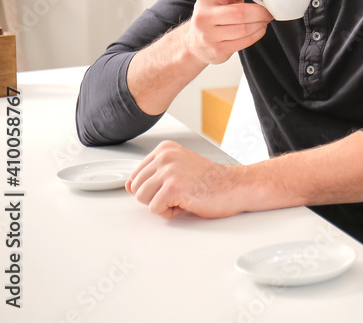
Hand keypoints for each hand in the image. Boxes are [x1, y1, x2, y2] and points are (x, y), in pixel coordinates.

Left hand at [126, 141, 246, 218]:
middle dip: (155, 196)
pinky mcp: (172, 187)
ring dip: (163, 204)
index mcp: (165, 149)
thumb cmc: (210, 181)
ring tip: (184, 196)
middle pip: (136, 188)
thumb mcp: (177, 171)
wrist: (235, 187)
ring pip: (143, 199)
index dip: (154, 188)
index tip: (175, 184)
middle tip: (180, 192)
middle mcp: (165, 156)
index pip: (135, 176)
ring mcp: (168, 170)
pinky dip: (171, 212)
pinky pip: (155, 210)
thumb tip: (127, 185)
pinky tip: (188, 202)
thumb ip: (151, 176)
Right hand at [184, 0, 272, 64]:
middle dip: (261, 11)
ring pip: (244, 29)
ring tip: (264, 20)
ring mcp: (208, 34)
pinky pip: (244, 42)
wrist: (194, 41)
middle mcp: (204, 14)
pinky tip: (259, 29)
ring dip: (261, 24)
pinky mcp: (217, 50)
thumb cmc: (213, 13)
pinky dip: (257, 34)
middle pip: (240, 12)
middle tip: (269, 11)